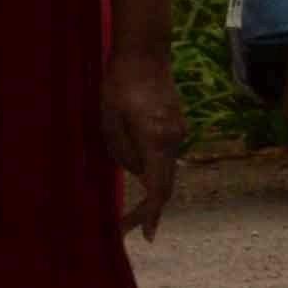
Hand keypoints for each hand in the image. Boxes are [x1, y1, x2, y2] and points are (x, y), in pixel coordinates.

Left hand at [102, 52, 183, 238]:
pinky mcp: (175, 124)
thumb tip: (135, 173)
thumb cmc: (119, 84)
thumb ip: (122, 153)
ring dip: (145, 182)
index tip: (143, 236)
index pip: (157, 189)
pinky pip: (163, 154)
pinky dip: (150, 165)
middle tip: (126, 225)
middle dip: (148, 208)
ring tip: (117, 172)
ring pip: (163, 168)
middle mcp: (173, 140)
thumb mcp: (109, 122)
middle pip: (166, 185)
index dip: (149, 215)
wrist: (144, 52)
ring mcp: (178, 131)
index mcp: (155, 141)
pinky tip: (129, 153)